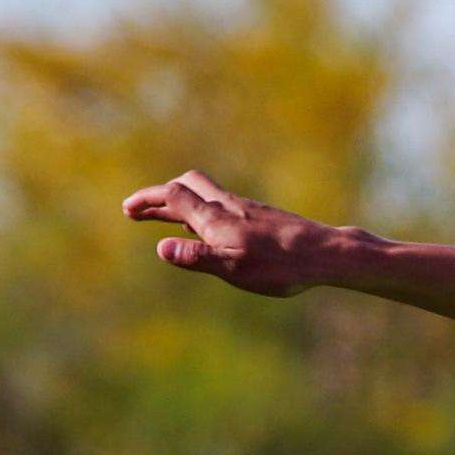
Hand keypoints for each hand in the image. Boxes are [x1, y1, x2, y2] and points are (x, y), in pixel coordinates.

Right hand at [122, 171, 353, 296]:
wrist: (326, 254)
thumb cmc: (281, 266)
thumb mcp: (235, 268)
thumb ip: (198, 257)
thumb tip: (160, 249)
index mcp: (216, 218)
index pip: (173, 196)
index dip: (148, 200)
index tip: (128, 210)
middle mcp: (229, 207)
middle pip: (187, 186)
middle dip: (159, 196)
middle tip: (137, 210)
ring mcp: (247, 210)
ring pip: (204, 196)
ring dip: (179, 204)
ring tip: (162, 219)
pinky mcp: (262, 218)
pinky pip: (222, 207)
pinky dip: (201, 212)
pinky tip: (207, 229)